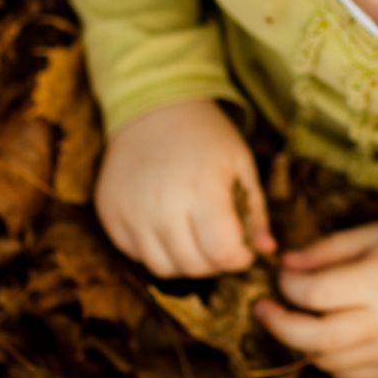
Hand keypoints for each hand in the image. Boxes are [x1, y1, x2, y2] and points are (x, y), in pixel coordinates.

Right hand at [93, 98, 275, 276]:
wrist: (154, 109)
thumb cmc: (206, 136)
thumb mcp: (241, 164)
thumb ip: (256, 211)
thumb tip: (268, 251)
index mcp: (201, 188)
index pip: (221, 252)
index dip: (238, 259)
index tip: (244, 250)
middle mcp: (161, 205)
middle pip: (193, 266)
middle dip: (215, 263)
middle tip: (221, 242)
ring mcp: (130, 212)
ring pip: (163, 268)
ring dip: (185, 262)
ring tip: (195, 236)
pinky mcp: (109, 214)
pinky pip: (136, 254)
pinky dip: (156, 250)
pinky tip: (167, 225)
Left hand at [253, 221, 377, 377]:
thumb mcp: (374, 233)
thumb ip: (327, 249)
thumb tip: (285, 263)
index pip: (314, 294)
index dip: (288, 285)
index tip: (283, 274)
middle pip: (313, 338)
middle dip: (279, 325)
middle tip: (263, 309)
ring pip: (326, 361)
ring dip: (303, 343)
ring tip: (300, 321)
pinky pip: (349, 376)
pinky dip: (330, 361)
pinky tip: (330, 339)